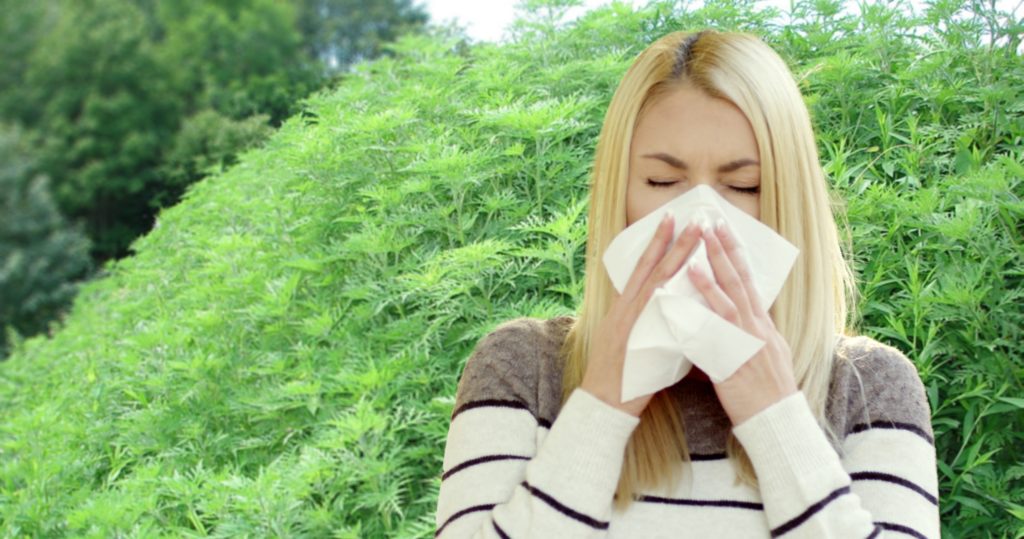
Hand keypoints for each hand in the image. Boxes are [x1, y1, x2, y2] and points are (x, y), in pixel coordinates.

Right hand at [580, 215, 701, 416]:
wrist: (603, 403)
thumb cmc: (620, 378)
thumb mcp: (629, 340)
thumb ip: (647, 321)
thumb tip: (670, 309)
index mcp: (625, 308)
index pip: (643, 268)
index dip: (657, 243)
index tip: (671, 220)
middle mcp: (627, 308)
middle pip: (653, 267)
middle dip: (673, 241)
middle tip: (692, 217)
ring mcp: (632, 321)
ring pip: (657, 280)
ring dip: (677, 255)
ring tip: (696, 234)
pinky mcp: (637, 336)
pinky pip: (657, 309)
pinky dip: (672, 290)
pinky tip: (689, 274)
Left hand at [687, 222, 798, 425]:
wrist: (777, 420)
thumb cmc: (768, 392)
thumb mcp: (767, 354)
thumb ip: (752, 332)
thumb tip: (743, 315)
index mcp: (763, 324)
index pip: (748, 280)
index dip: (736, 254)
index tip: (725, 230)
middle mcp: (758, 328)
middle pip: (740, 282)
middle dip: (724, 252)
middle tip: (710, 223)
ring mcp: (747, 344)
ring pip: (728, 304)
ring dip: (711, 279)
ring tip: (694, 256)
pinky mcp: (735, 363)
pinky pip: (714, 339)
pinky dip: (700, 321)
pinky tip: (686, 308)